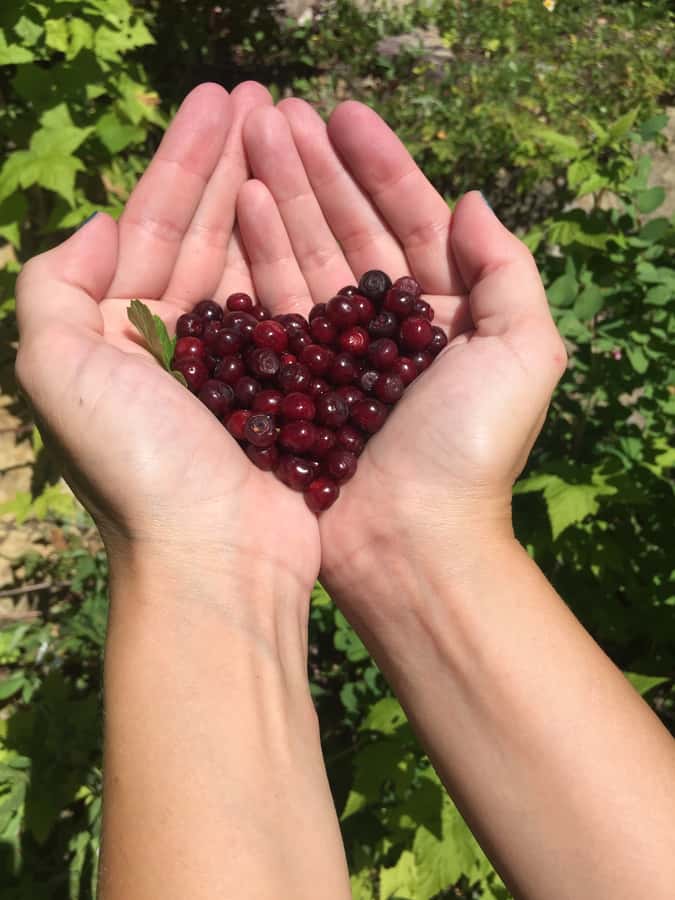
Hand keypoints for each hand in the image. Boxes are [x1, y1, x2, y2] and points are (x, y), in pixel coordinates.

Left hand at [15, 83, 318, 592]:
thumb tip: (105, 225)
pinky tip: (314, 217)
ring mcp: (233, 366)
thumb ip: (56, 284)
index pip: (152, 225)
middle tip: (264, 97)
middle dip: (229, 162)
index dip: (182, 159)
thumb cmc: (136, 463)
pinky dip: (298, 263)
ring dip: (265, 196)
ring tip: (292, 135)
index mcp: (116, 332)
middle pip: (203, 232)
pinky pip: (289, 311)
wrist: (214, 556)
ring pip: (250, 262)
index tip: (219, 100)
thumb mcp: (54, 365)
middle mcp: (172, 344)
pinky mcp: (282, 390)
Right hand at [238, 99, 566, 593]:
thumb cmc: (471, 453)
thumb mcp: (524, 353)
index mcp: (446, 316)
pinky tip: (238, 215)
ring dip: (278, 203)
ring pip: (304, 263)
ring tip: (247, 149)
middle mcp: (387, 330)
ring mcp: (336, 357)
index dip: (378, 165)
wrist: (413, 544)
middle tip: (272, 115)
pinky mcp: (295, 385)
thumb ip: (507, 271)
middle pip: (348, 232)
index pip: (410, 222)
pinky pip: (275, 312)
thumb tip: (471, 200)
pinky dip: (256, 264)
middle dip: (314, 171)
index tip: (341, 113)